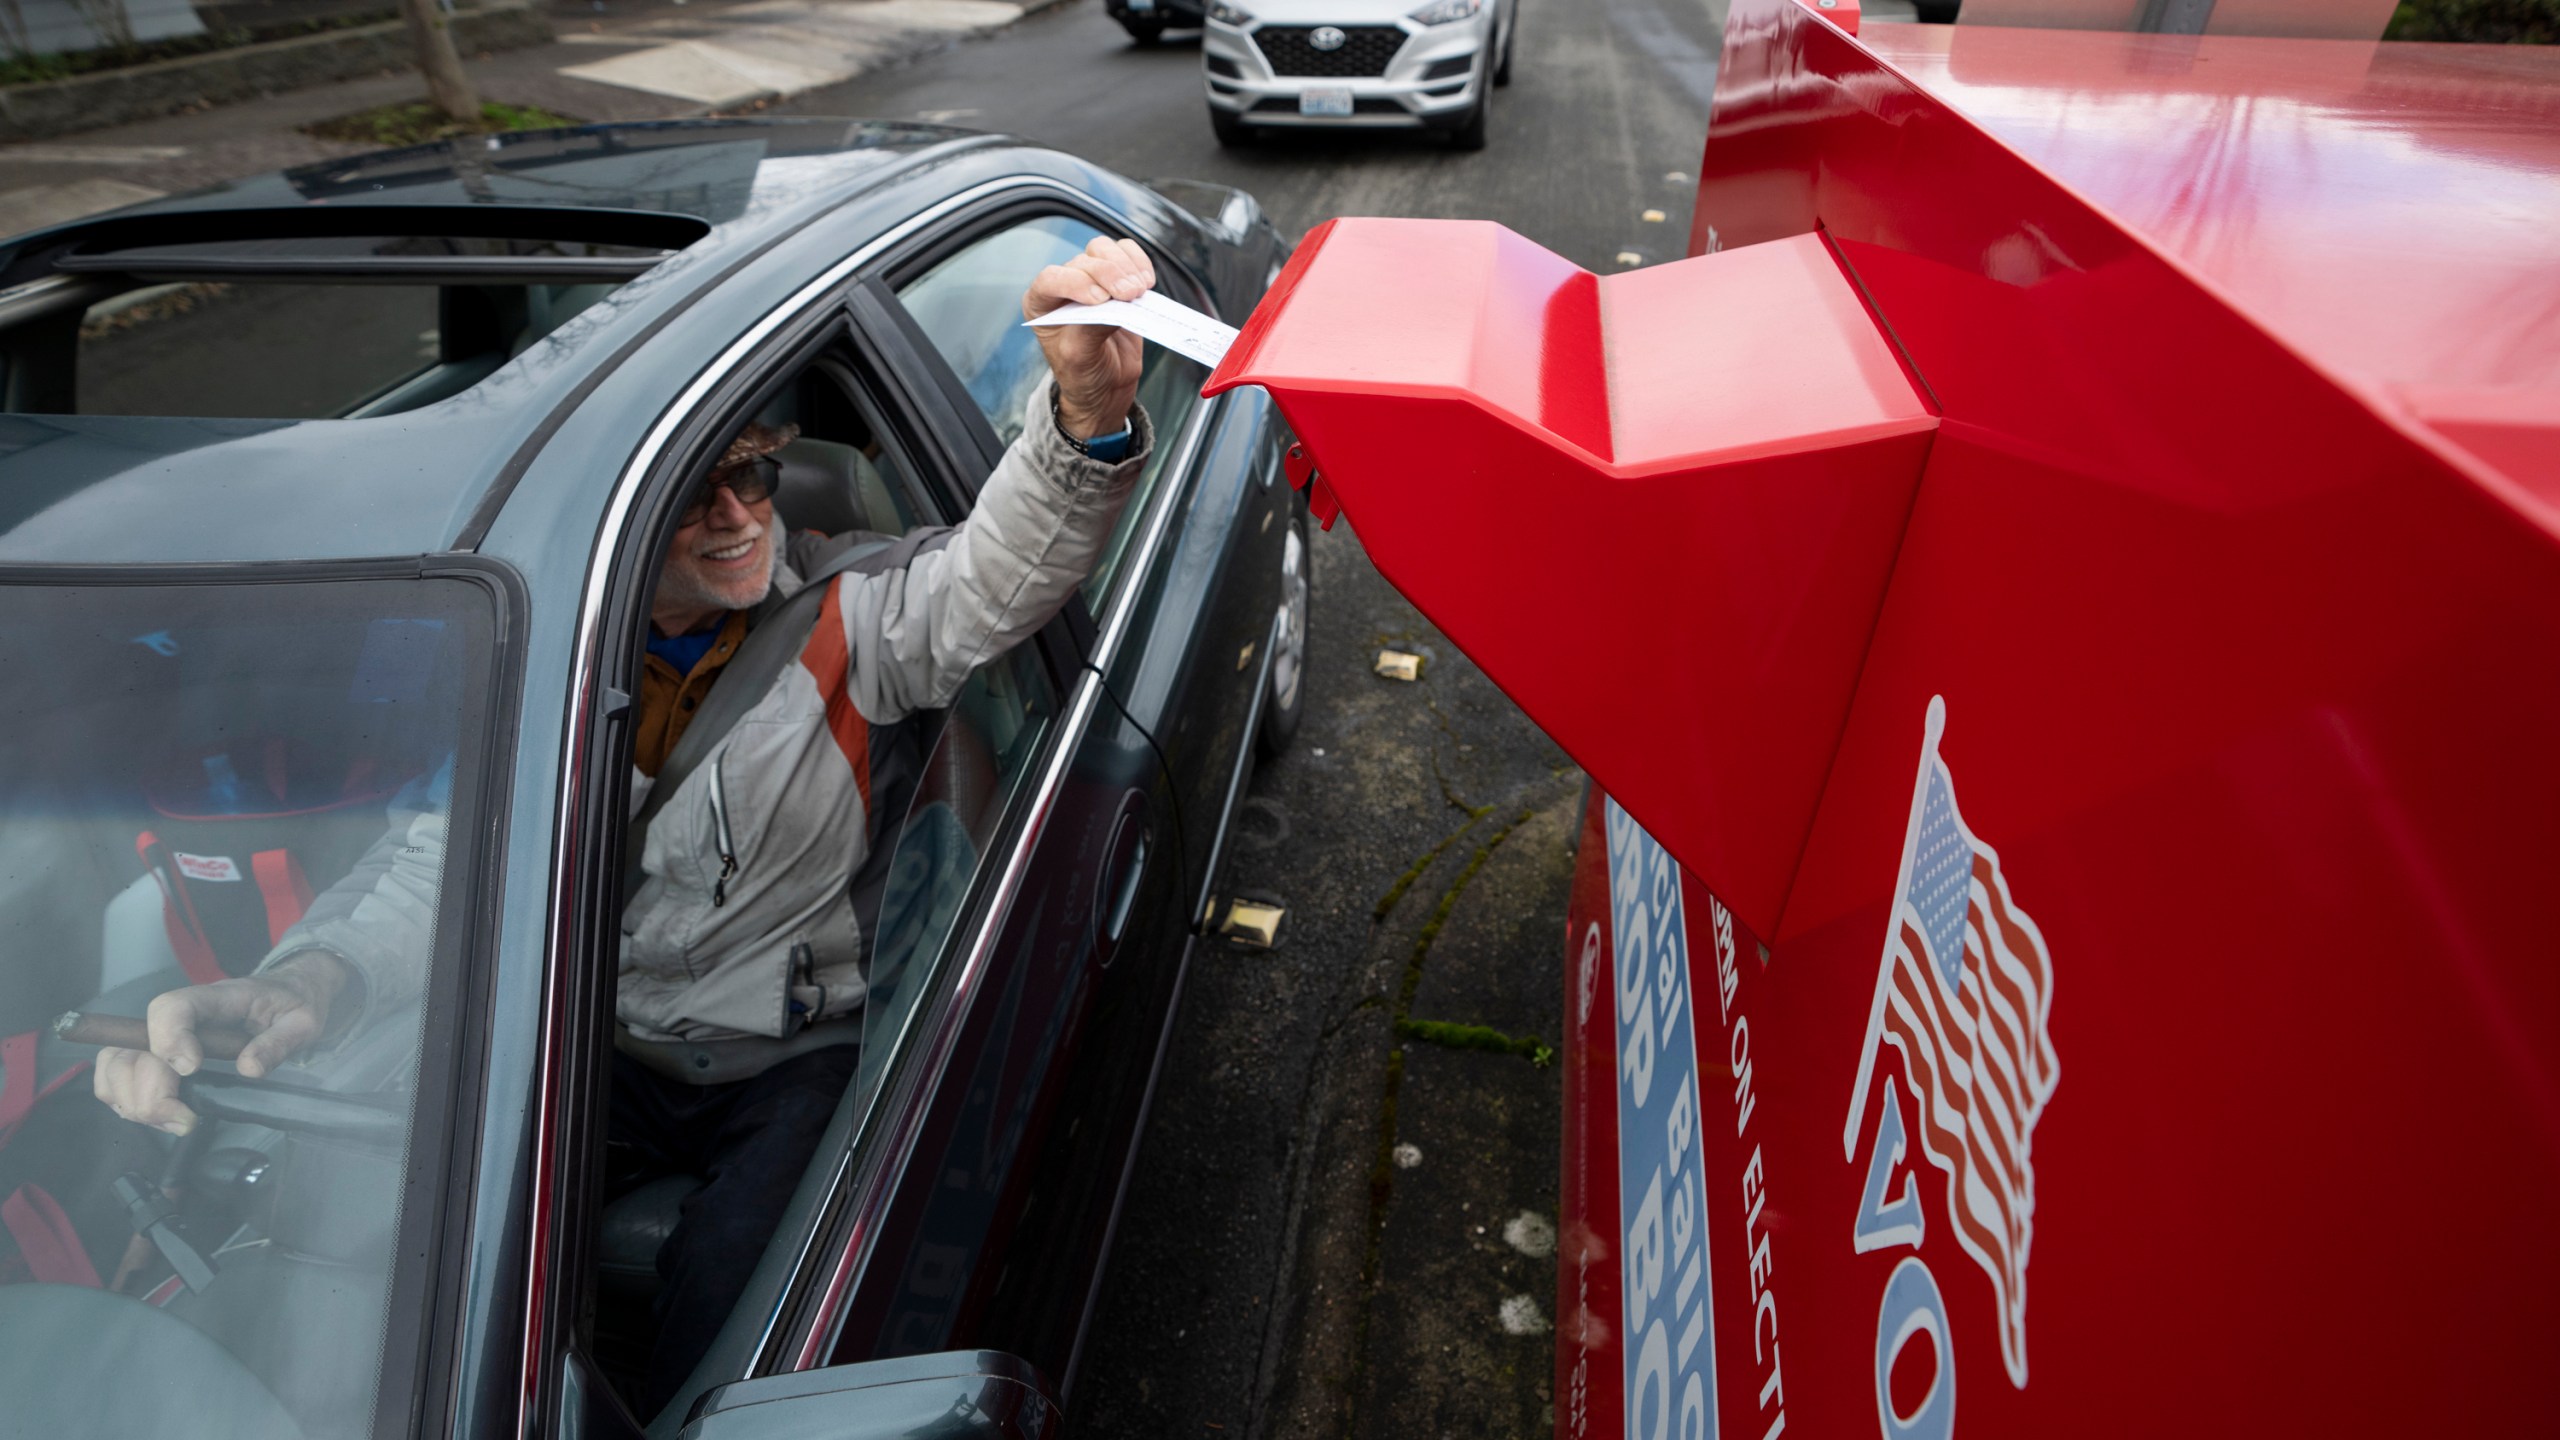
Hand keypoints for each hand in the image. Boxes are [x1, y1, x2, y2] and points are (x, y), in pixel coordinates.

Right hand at [91, 952, 350, 1134]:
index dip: (169, 1039)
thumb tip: (249, 1068)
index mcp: (215, 998)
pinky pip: (120, 1076)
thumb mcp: (302, 1021)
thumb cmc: (291, 1003)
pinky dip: (126, 1100)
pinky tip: (161, 1115)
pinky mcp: (157, 1055)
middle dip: (149, 1091)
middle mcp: (179, 1015)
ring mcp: (162, 1035)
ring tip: (173, 1120)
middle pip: (134, 1047)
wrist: (289, 993)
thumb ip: (278, 1042)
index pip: (171, 1007)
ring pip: (117, 1064)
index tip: (190, 1070)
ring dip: (133, 1100)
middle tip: (182, 1118)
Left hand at [1024, 236, 1155, 440]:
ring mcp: (1091, 279)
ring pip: (1103, 250)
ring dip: (1125, 266)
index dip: (1077, 283)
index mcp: (1041, 304)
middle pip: (1084, 261)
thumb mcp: (1079, 358)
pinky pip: (1126, 253)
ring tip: (1139, 290)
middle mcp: (1063, 285)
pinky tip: (1146, 282)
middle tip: (1130, 295)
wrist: (1107, 384)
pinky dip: (1139, 262)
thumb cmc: (1084, 373)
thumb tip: (1112, 304)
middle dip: (1110, 275)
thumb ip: (1090, 329)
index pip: (1051, 278)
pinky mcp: (1116, 278)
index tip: (1102, 300)